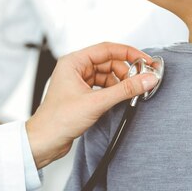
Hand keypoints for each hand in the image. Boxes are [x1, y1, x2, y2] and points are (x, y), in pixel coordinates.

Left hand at [26, 42, 158, 168]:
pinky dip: (114, 91)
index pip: (106, 49)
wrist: (45, 141)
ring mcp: (78, 81)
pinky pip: (103, 87)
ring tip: (131, 93)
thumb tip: (146, 79)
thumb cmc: (58, 120)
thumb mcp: (97, 103)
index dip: (128, 53)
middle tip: (141, 81)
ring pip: (107, 75)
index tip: (145, 60)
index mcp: (73, 62)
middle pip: (109, 62)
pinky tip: (120, 99)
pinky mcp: (82, 95)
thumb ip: (125, 90)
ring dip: (120, 83)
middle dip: (126, 71)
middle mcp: (75, 69)